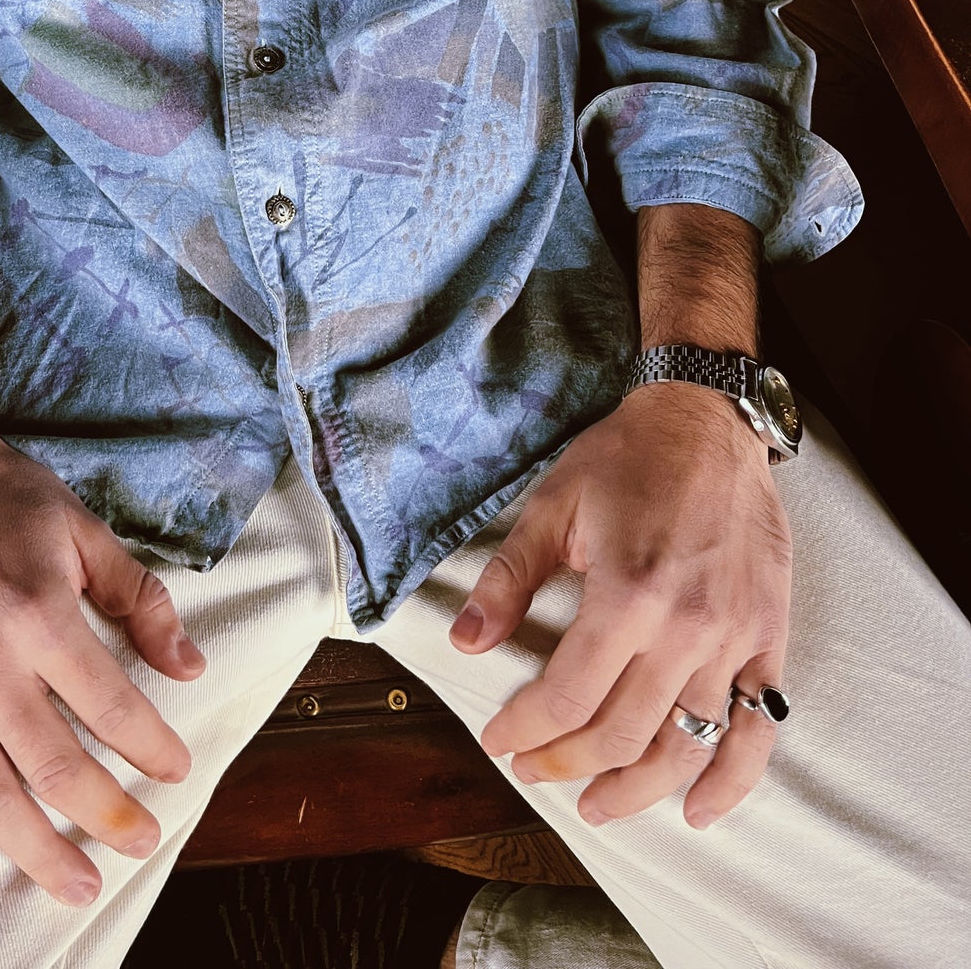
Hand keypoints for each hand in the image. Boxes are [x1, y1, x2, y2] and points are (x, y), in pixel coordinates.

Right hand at [0, 386, 205, 903]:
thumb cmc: (2, 494)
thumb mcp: (85, 530)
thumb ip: (140, 601)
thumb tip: (188, 666)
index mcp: (42, 615)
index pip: (112, 708)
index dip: (153, 749)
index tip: (177, 772)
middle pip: (57, 767)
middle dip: (109, 815)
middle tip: (142, 843)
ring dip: (39, 849)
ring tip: (78, 883)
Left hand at [449, 383, 791, 830]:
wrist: (708, 422)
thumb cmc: (626, 459)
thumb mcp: (552, 506)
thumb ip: (508, 578)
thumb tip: (465, 642)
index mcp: (627, 594)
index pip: (567, 695)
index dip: (526, 730)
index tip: (498, 742)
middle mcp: (685, 627)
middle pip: (621, 732)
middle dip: (566, 763)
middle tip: (534, 770)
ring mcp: (734, 637)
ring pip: (685, 745)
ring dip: (637, 790)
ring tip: (598, 806)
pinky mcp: (769, 637)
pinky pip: (757, 728)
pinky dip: (732, 782)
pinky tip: (698, 811)